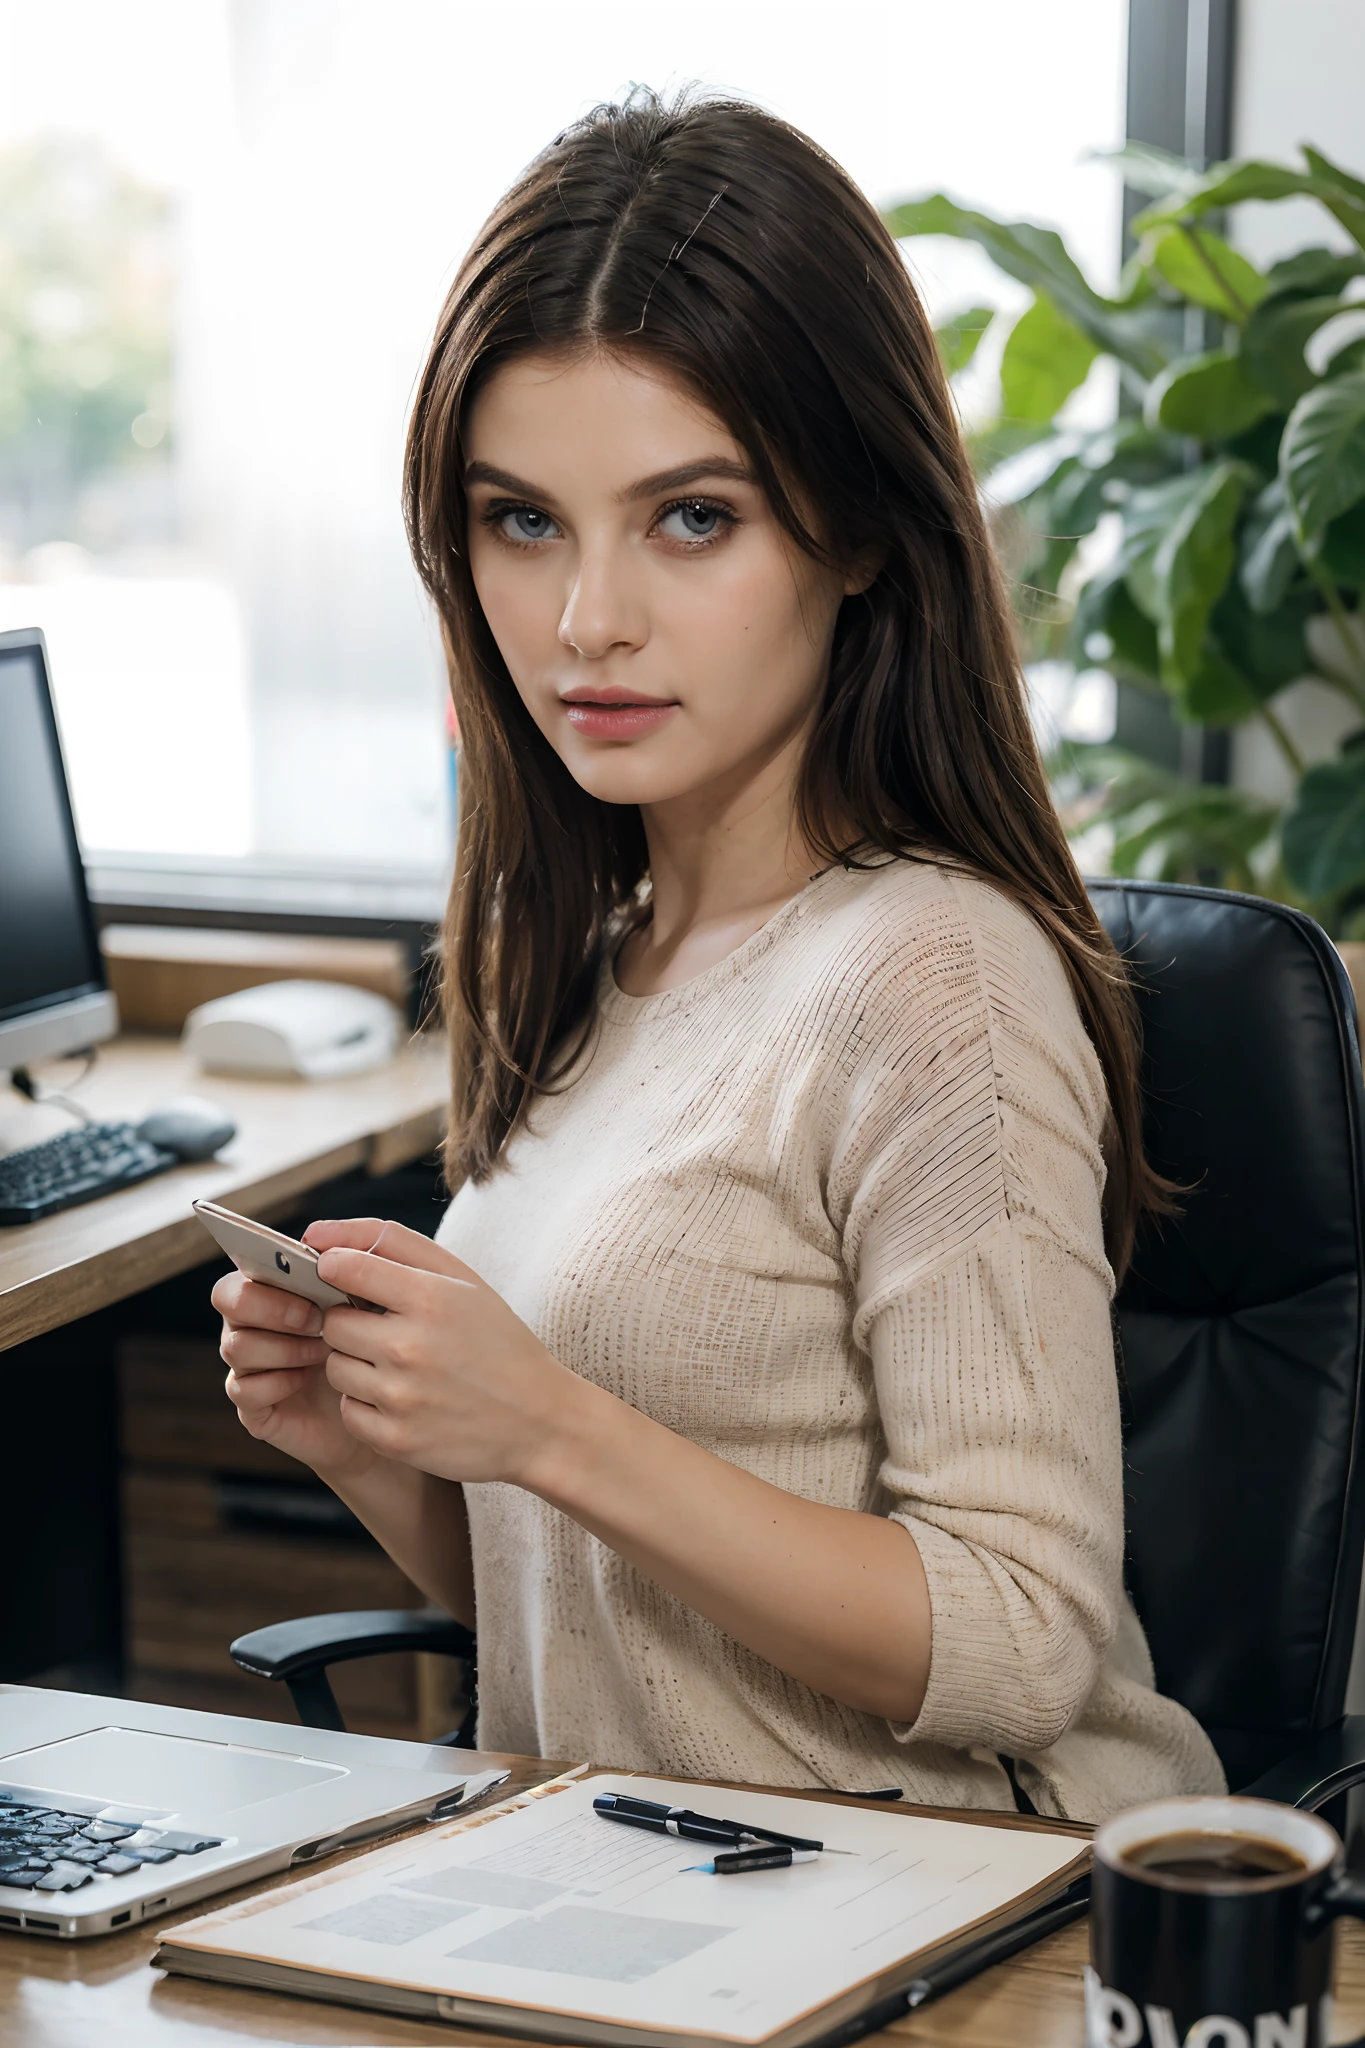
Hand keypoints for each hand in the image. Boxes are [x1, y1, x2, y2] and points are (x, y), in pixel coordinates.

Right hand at [213, 1267, 376, 1481]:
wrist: (382, 1404)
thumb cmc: (372, 1340)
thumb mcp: (368, 1299)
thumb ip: (348, 1261)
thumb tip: (317, 1236)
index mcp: (270, 1292)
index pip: (243, 1268)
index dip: (268, 1271)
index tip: (316, 1278)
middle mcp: (249, 1325)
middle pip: (229, 1299)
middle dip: (275, 1307)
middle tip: (319, 1319)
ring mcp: (247, 1366)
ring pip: (236, 1346)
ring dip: (283, 1346)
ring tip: (325, 1351)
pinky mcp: (253, 1407)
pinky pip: (244, 1390)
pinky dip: (277, 1382)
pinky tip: (307, 1379)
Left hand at [305, 1217, 584, 1486]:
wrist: (539, 1421)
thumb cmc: (497, 1341)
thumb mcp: (463, 1279)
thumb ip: (393, 1244)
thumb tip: (317, 1235)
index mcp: (430, 1298)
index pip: (344, 1267)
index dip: (336, 1270)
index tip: (346, 1278)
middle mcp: (410, 1347)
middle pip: (333, 1322)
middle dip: (353, 1323)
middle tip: (390, 1331)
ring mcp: (400, 1397)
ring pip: (335, 1367)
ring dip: (358, 1365)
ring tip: (402, 1368)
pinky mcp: (394, 1438)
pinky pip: (347, 1410)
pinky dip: (368, 1405)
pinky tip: (405, 1400)